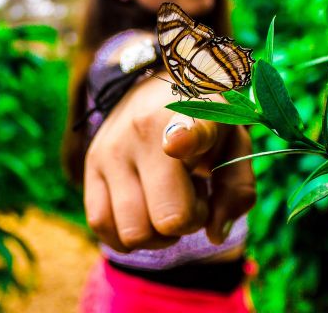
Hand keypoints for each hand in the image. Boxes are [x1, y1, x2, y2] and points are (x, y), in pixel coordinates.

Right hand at [84, 74, 255, 251]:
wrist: (158, 90)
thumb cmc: (202, 125)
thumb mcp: (234, 146)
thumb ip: (237, 191)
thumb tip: (213, 235)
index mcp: (190, 118)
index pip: (185, 132)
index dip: (183, 140)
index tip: (176, 144)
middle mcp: (142, 131)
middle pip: (167, 218)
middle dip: (188, 223)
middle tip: (192, 197)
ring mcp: (111, 149)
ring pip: (132, 232)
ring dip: (156, 234)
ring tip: (164, 203)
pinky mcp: (91, 163)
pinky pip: (100, 224)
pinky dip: (125, 236)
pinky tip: (143, 217)